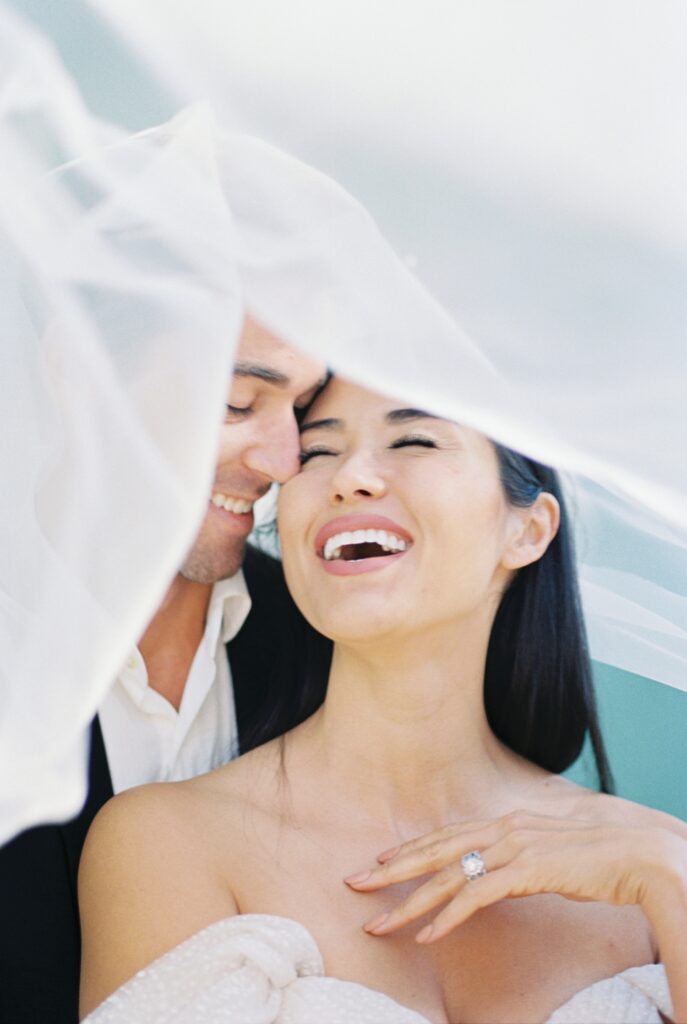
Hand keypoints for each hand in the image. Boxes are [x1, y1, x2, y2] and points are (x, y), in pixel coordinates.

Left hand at [344, 810, 686, 943]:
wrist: (637, 855)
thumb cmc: (597, 858)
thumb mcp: (548, 854)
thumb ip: (520, 858)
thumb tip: (502, 872)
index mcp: (505, 822)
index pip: (445, 834)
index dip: (410, 848)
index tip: (379, 861)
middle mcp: (502, 828)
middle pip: (434, 850)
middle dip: (391, 869)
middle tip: (353, 882)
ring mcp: (512, 847)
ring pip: (446, 875)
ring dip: (408, 902)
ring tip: (378, 923)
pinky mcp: (526, 870)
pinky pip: (475, 896)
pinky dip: (447, 916)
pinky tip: (426, 935)